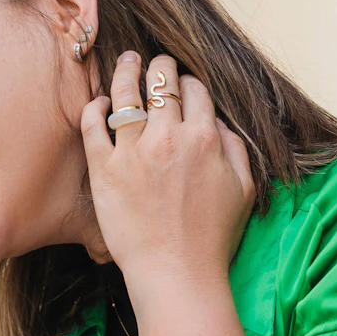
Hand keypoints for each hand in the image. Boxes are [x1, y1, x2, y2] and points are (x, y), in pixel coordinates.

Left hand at [81, 52, 254, 285]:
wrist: (177, 273)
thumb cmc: (213, 236)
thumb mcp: (244, 188)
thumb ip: (234, 147)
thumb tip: (214, 121)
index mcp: (205, 138)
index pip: (194, 89)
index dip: (189, 82)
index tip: (183, 86)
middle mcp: (168, 137)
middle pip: (161, 81)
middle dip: (160, 65)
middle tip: (156, 63)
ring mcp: (132, 152)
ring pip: (125, 93)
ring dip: (126, 70)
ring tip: (126, 62)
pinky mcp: (104, 170)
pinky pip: (92, 124)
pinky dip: (94, 108)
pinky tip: (98, 103)